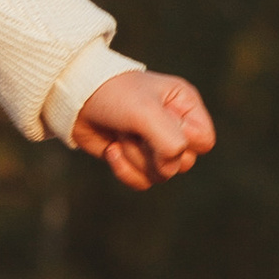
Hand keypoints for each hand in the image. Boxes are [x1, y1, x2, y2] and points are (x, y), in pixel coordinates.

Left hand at [71, 69, 214, 192]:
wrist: (74, 98)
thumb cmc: (113, 96)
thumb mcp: (145, 112)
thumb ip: (170, 140)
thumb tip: (172, 167)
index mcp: (185, 105)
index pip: (204, 142)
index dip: (182, 141)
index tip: (158, 122)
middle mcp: (175, 125)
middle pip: (184, 163)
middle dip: (153, 151)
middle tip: (133, 129)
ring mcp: (155, 144)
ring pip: (163, 175)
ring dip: (136, 158)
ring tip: (121, 134)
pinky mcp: (136, 159)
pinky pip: (144, 182)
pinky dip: (125, 170)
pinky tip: (112, 149)